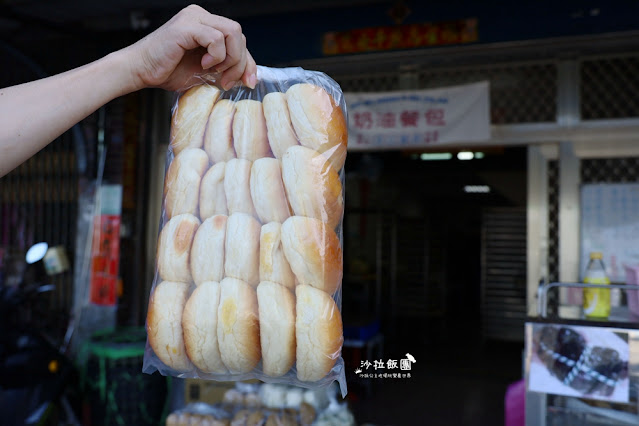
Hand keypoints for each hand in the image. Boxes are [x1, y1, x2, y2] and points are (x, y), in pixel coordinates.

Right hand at [127, 5, 256, 91]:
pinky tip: (203, 65)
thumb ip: (226, 69)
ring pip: (233, 32)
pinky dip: (216, 55)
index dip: (248, 62)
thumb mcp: (206, 73)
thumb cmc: (168, 71)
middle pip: (239, 34)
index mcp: (206, 24)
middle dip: (240, 63)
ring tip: (214, 71)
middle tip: (226, 81)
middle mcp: (201, 16)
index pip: (238, 38)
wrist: (140, 71)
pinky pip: (216, 38)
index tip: (249, 82)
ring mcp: (193, 18)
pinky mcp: (186, 26)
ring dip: (230, 58)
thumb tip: (250, 76)